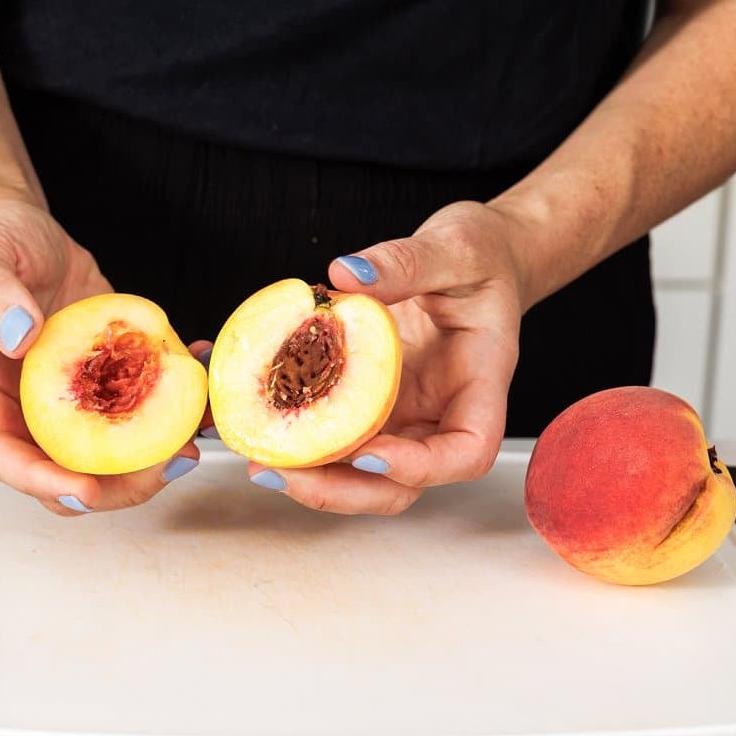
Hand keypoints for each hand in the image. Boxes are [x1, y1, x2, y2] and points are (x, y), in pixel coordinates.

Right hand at [0, 198, 205, 514]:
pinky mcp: (109, 382)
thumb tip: (19, 336)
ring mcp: (73, 400)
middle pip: (64, 473)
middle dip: (117, 487)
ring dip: (156, 459)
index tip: (84, 490)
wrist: (25, 234)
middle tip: (167, 467)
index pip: (2, 456)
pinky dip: (176, 408)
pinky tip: (201, 380)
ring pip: (109, 456)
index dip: (41, 482)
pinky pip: (140, 410)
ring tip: (196, 439)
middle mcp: (29, 408)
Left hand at [241, 200, 526, 514]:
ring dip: (311, 476)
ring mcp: (405, 416)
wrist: (476, 260)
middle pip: (403, 485)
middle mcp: (441, 414)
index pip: (467, 451)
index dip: (420, 466)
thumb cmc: (482, 256)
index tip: (369, 452)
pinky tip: (253, 416)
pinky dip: (296, 435)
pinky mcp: (371, 405)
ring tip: (256, 454)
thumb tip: (347, 274)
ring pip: (363, 475)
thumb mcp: (456, 246)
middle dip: (342, 490)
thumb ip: (407, 261)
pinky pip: (336, 433)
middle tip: (280, 470)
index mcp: (479, 384)